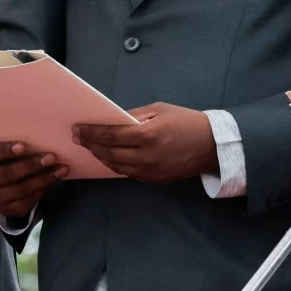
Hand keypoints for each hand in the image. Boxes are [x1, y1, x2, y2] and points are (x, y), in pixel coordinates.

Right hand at [0, 140, 62, 220]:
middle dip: (31, 165)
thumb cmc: (9, 159)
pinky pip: (28, 200)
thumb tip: (44, 137)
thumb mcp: (8, 150)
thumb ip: (19, 145)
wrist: (4, 186)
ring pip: (20, 189)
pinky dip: (43, 189)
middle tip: (51, 157)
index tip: (23, 146)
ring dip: (43, 178)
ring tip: (61, 169)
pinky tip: (55, 179)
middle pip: (7, 174)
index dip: (6, 150)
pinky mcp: (8, 209)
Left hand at [75, 103, 218, 183]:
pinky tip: (108, 156)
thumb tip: (112, 121)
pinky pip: (128, 173)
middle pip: (109, 153)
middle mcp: (146, 156)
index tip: (78, 129)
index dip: (91, 132)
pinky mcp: (154, 180)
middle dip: (91, 145)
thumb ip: (134, 116)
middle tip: (78, 138)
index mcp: (148, 135)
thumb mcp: (160, 110)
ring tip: (91, 147)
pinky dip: (115, 164)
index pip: (110, 135)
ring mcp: (150, 171)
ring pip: (115, 166)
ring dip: (100, 156)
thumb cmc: (186, 122)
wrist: (212, 145)